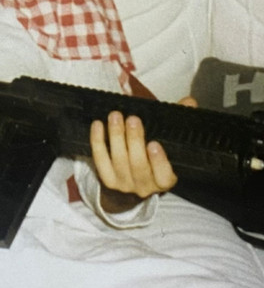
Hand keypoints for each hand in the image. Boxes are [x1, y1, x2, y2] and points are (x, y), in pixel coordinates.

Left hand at [89, 96, 196, 212]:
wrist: (132, 178)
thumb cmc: (153, 154)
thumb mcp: (169, 141)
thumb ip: (178, 122)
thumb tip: (188, 101)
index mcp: (165, 180)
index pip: (164, 176)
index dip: (159, 161)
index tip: (154, 144)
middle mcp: (145, 186)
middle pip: (138, 165)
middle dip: (134, 140)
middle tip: (132, 119)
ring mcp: (124, 184)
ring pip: (119, 161)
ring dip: (116, 137)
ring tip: (115, 116)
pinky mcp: (107, 179)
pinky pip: (100, 160)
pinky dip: (97, 142)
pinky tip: (98, 125)